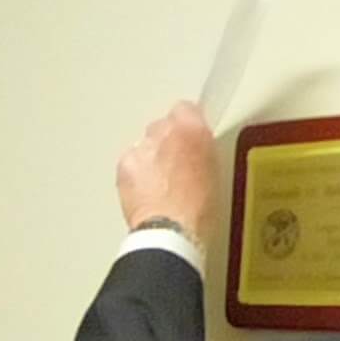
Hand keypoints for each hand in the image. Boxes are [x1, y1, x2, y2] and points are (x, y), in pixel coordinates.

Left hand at [116, 101, 217, 243]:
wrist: (171, 231)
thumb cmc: (198, 210)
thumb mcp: (215, 173)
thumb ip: (202, 150)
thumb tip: (195, 152)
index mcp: (192, 128)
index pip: (186, 109)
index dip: (187, 125)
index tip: (188, 139)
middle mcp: (163, 131)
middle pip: (161, 126)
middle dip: (166, 142)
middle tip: (174, 167)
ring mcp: (141, 149)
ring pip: (144, 145)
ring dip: (150, 159)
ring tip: (159, 185)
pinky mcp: (124, 166)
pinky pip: (130, 163)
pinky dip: (135, 174)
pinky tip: (145, 192)